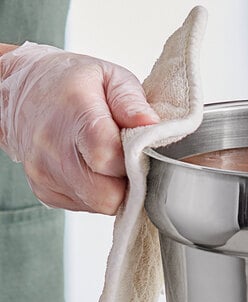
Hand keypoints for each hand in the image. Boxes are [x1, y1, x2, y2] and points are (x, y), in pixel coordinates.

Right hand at [0, 43, 158, 213]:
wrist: (23, 92)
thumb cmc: (71, 83)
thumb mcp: (110, 76)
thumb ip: (131, 101)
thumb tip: (150, 124)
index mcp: (74, 114)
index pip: (108, 158)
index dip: (134, 162)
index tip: (141, 153)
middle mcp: (53, 148)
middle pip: (106, 194)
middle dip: (128, 184)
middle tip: (131, 163)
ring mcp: (45, 173)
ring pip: (98, 204)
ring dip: (113, 190)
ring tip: (110, 163)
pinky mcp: (44, 191)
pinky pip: (85, 206)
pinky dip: (96, 193)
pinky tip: (92, 169)